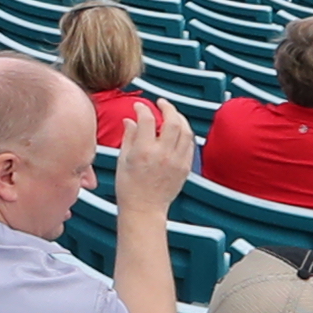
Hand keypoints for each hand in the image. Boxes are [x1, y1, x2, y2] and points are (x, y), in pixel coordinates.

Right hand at [112, 93, 193, 221]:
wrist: (144, 209)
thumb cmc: (130, 188)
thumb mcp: (123, 160)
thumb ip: (128, 137)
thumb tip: (130, 121)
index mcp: (144, 151)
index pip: (147, 119)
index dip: (142, 108)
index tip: (139, 107)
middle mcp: (162, 154)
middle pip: (172, 120)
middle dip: (167, 107)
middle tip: (161, 103)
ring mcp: (176, 161)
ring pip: (186, 131)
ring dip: (179, 119)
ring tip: (173, 115)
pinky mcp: (185, 168)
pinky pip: (190, 145)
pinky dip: (185, 134)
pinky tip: (179, 131)